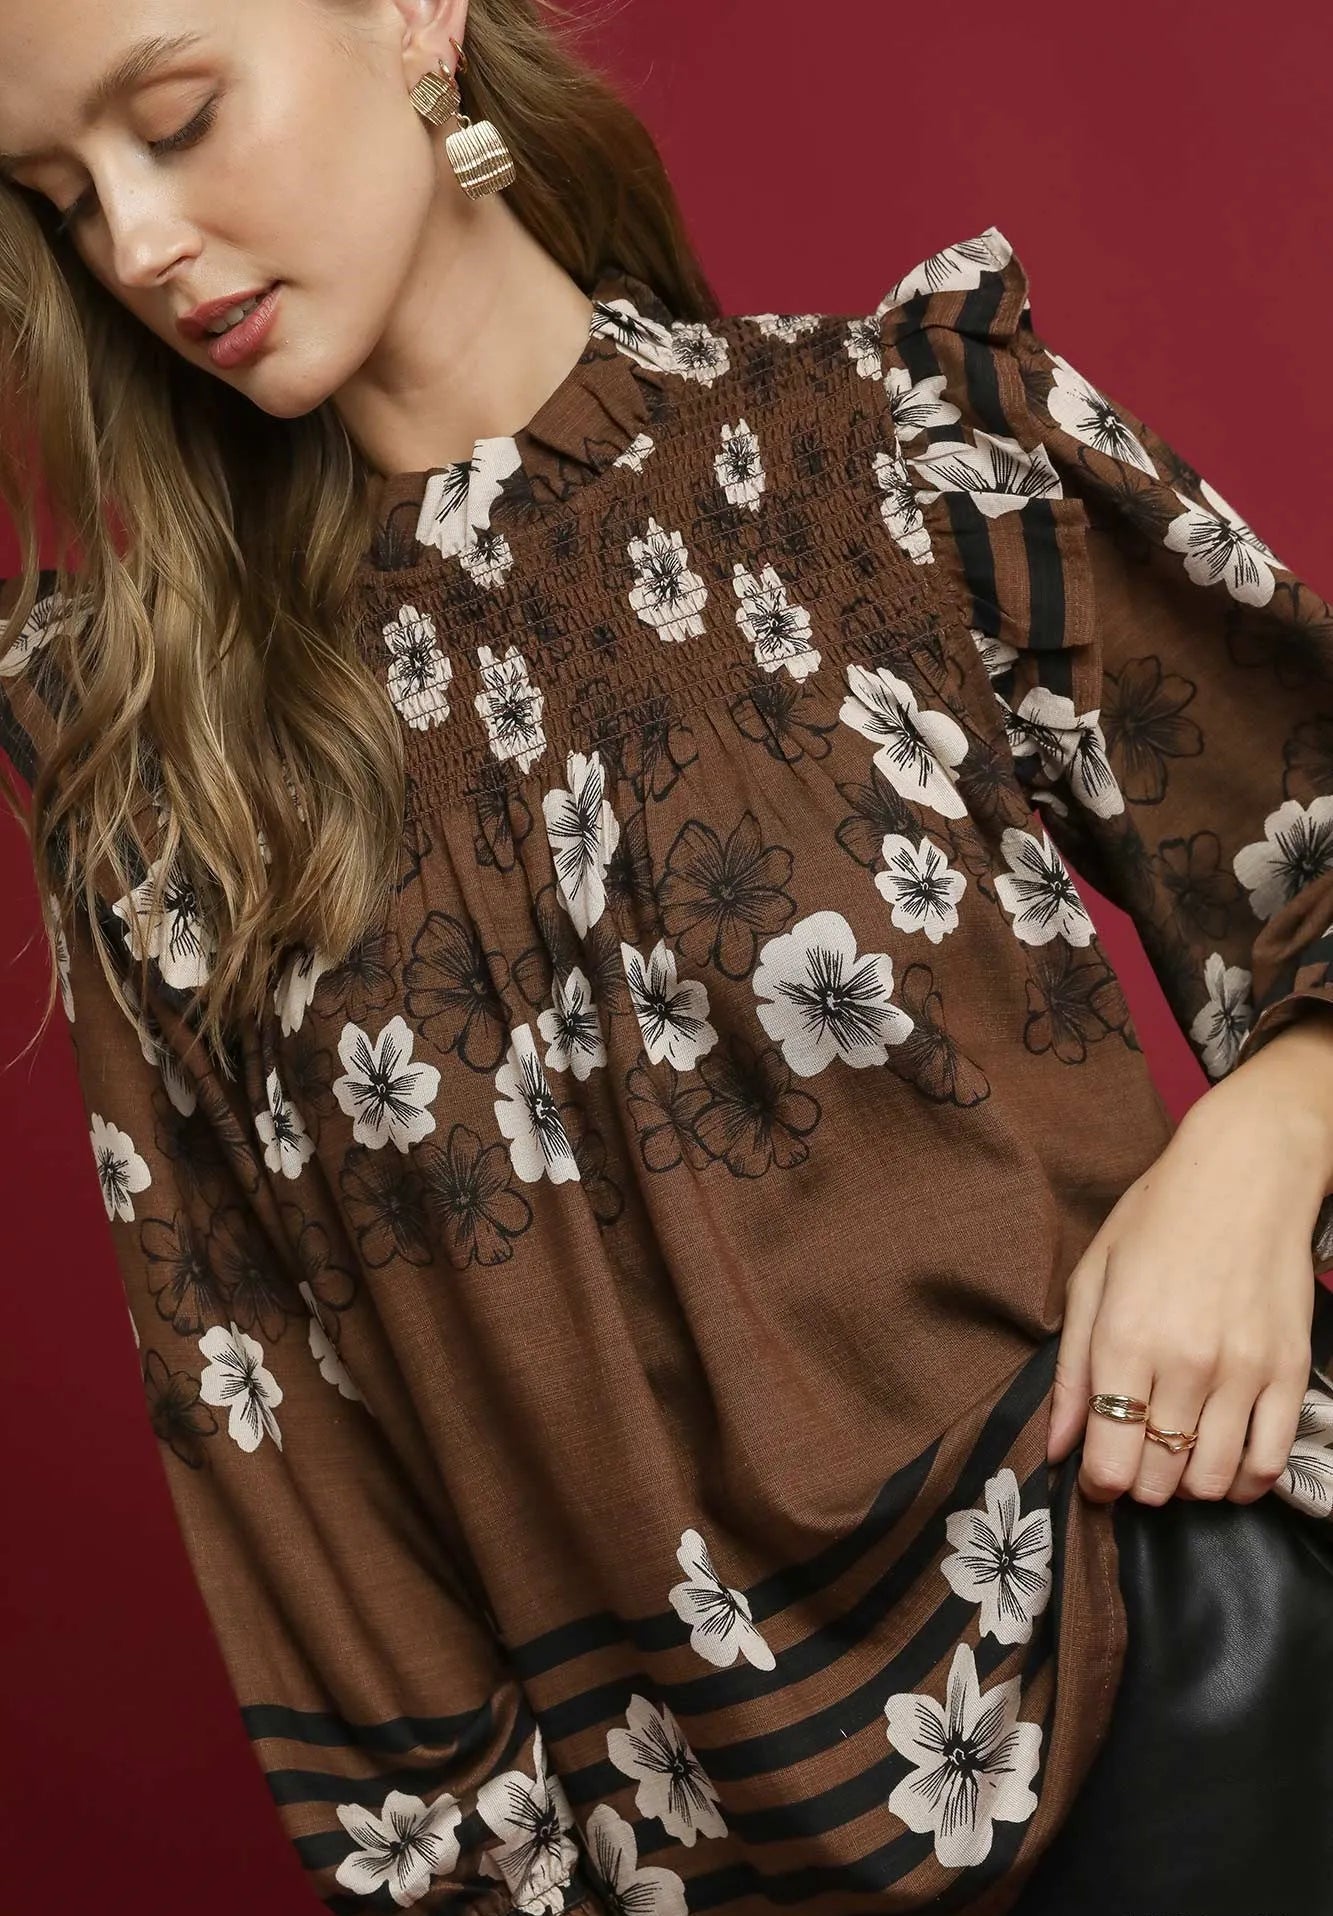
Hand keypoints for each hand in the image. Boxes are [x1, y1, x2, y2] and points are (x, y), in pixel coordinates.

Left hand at [1046, 1064, 1326, 1505]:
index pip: (1110, 1458)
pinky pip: (1268, 1462)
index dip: (1098, 1483)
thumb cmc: (1157, 1220)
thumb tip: (1059, 1447)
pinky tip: (1224, 1462)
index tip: (1096, 1473)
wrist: (1245, 1174)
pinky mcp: (1289, 1370)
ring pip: (1213, 1480)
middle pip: (1159, 1477)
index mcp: (1127, 1338)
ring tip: (1175, 1454)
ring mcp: (1245, 1370)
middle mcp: (1187, 1363)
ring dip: (1187, 1484)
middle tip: (1134, 1457)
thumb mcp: (1093, 1279)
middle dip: (1138, 1482)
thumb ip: (1072, 1370)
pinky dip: (1243, 1480)